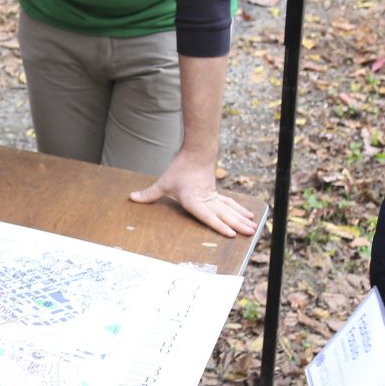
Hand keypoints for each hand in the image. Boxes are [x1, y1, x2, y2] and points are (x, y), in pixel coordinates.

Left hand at [129, 150, 257, 237]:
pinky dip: (240, 210)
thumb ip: (149, 194)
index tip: (231, 234)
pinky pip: (230, 204)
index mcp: (194, 200)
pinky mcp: (216, 193)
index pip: (208, 215)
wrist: (197, 151)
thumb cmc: (180, 169)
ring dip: (242, 219)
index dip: (219, 225)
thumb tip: (132, 198)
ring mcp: (214, 196)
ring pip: (230, 209)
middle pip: (224, 214)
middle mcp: (207, 199)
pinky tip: (249, 216)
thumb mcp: (163, 183)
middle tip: (249, 234)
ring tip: (252, 228)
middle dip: (237, 225)